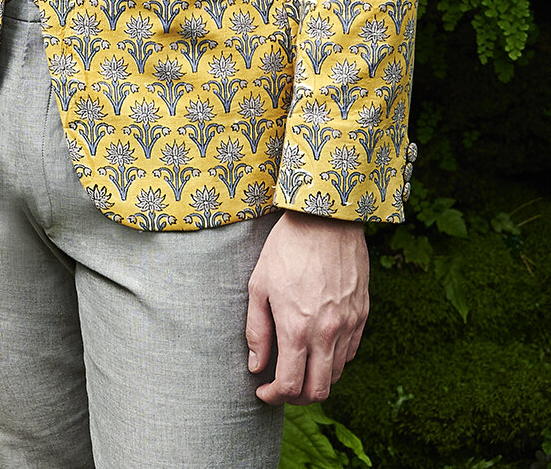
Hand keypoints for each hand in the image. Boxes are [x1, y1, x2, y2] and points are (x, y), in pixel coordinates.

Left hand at [245, 212, 368, 404]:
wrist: (326, 219)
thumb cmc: (286, 248)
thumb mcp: (259, 285)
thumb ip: (257, 330)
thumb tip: (256, 366)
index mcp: (297, 329)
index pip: (290, 385)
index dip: (274, 396)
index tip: (262, 392)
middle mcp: (327, 334)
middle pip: (318, 391)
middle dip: (297, 398)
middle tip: (281, 388)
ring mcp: (348, 325)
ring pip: (336, 375)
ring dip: (316, 380)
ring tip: (298, 367)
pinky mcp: (362, 315)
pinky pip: (350, 352)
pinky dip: (334, 361)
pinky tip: (318, 347)